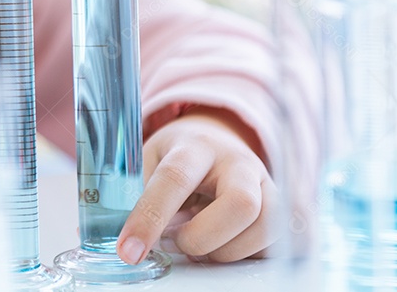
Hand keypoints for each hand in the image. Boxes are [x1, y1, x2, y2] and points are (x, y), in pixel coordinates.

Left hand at [116, 107, 279, 264]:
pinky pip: (280, 245)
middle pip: (241, 204)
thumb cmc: (177, 155)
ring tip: (199, 243)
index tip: (130, 250)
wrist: (216, 140)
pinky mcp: (285, 212)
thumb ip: (132, 193)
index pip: (175, 178)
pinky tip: (225, 244)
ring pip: (266, 229)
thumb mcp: (148, 160)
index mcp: (196, 146)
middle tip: (178, 242)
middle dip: (202, 238)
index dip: (150, 217)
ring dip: (225, 251)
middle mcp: (239, 163)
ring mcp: (268, 186)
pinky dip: (248, 255)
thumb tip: (111, 237)